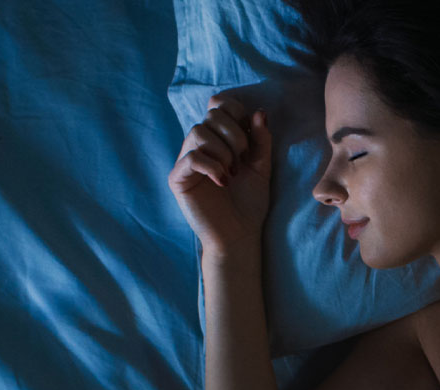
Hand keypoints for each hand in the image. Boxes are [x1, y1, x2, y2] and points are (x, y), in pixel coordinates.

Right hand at [166, 92, 272, 257]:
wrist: (240, 235)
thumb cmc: (249, 203)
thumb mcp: (262, 166)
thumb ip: (261, 140)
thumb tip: (259, 112)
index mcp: (219, 139)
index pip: (219, 105)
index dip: (236, 112)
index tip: (250, 137)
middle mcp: (200, 146)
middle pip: (211, 116)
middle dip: (234, 135)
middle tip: (242, 161)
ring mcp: (186, 161)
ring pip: (199, 132)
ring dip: (223, 151)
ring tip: (233, 173)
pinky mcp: (178, 178)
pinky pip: (191, 157)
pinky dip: (212, 166)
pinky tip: (223, 182)